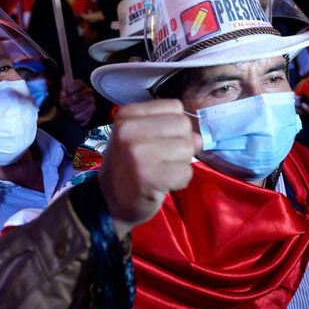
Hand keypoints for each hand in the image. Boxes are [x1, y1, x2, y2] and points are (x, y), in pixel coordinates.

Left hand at [59, 78, 96, 125]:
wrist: (78, 112)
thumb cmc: (71, 101)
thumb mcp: (66, 92)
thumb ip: (65, 86)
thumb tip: (65, 78)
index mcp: (82, 85)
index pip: (77, 83)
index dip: (69, 89)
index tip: (66, 93)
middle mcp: (89, 92)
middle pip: (75, 97)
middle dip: (66, 102)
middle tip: (65, 104)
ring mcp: (91, 103)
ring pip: (74, 109)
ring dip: (70, 111)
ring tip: (70, 110)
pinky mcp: (92, 113)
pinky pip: (78, 117)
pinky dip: (74, 117)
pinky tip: (75, 115)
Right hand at [97, 100, 201, 227]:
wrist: (110, 201)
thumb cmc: (129, 166)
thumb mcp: (143, 139)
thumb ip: (172, 132)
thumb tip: (199, 139)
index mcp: (127, 114)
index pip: (175, 107)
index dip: (175, 127)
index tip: (157, 142)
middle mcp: (129, 129)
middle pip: (183, 125)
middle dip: (180, 145)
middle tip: (160, 160)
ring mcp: (137, 152)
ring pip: (187, 148)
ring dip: (180, 164)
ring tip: (160, 172)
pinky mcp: (148, 176)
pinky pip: (185, 173)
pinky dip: (179, 182)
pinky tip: (161, 184)